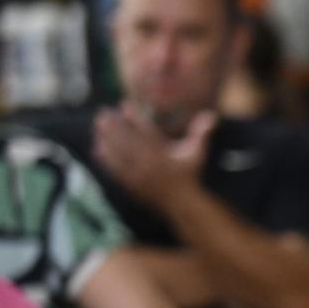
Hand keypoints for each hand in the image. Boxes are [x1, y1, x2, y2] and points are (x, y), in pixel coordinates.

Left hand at [93, 104, 214, 209]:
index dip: (133, 115)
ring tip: (97, 126)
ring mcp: (139, 175)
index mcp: (163, 153)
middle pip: (126, 140)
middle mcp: (149, 164)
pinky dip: (106, 159)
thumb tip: (212, 115)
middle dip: (113, 125)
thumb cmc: (189, 174)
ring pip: (118, 154)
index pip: (145, 130)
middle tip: (102, 112)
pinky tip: (98, 149)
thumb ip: (201, 133)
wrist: (183, 203)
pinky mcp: (132, 185)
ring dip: (105, 139)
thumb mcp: (196, 153)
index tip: (124, 104)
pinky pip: (116, 170)